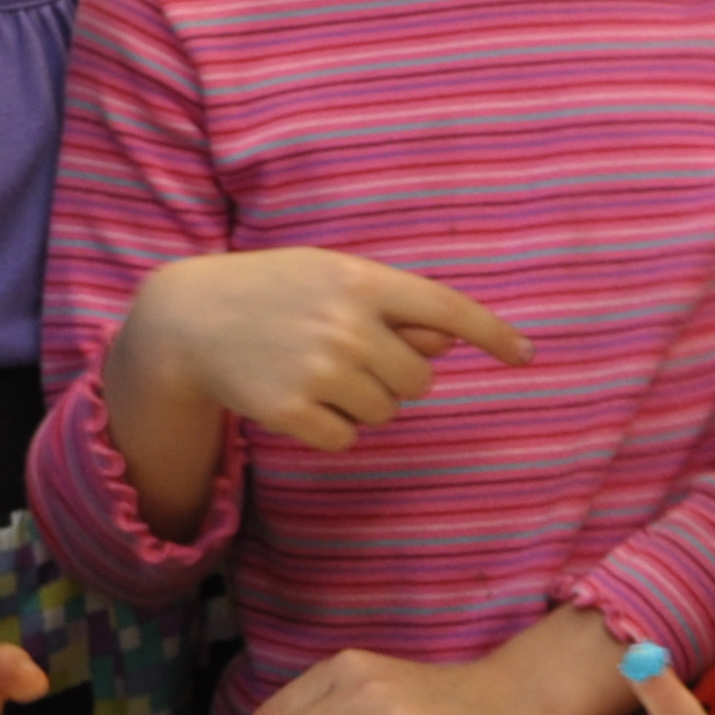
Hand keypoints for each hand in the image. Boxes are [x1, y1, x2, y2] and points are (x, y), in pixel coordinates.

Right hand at [113, 248, 532, 458]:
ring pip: (385, 412)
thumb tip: (448, 341)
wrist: (189, 319)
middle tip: (349, 357)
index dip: (492, 333)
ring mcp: (318, 370)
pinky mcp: (291, 411)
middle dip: (395, 377)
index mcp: (361, 281)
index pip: (445, 309)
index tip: (525, 355)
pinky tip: (296, 398)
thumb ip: (393, 306)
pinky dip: (329, 427)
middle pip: (418, 381)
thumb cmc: (275, 292)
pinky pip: (346, 438)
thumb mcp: (332, 276)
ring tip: (314, 371)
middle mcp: (346, 325)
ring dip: (361, 402)